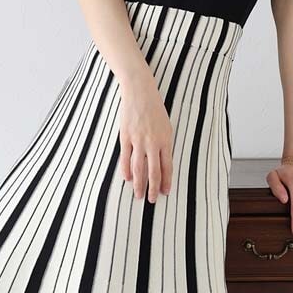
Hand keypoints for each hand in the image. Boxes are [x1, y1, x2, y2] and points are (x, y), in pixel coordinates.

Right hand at [119, 82, 172, 202]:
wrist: (140, 92)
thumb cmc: (155, 109)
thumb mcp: (166, 127)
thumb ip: (163, 144)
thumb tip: (160, 163)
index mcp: (165, 140)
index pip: (167, 166)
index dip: (166, 181)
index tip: (165, 192)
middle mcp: (153, 142)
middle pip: (153, 171)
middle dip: (153, 188)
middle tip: (151, 200)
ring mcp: (138, 140)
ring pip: (139, 168)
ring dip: (139, 184)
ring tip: (139, 195)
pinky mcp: (126, 136)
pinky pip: (125, 157)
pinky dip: (126, 170)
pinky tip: (127, 179)